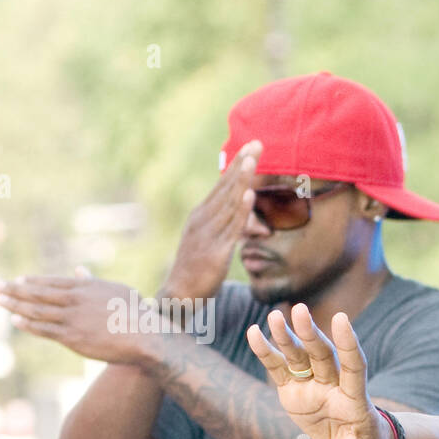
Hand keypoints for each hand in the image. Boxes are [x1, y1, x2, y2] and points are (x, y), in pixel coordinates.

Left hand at [0, 267, 153, 365]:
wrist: (145, 336)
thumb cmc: (136, 313)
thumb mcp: (116, 290)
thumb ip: (93, 282)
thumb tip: (80, 270)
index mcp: (86, 287)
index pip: (51, 282)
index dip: (31, 281)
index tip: (17, 280)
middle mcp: (75, 300)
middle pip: (38, 293)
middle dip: (14, 289)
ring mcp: (73, 319)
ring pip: (37, 310)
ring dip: (15, 304)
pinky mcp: (73, 337)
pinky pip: (44, 329)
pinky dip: (28, 324)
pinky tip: (15, 319)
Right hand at [160, 139, 260, 300]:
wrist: (180, 295)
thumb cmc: (199, 269)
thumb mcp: (217, 243)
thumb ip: (234, 229)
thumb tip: (258, 224)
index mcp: (202, 215)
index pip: (222, 186)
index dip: (237, 166)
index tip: (251, 147)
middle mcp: (203, 219)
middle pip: (226, 187)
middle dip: (242, 164)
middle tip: (257, 143)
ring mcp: (208, 234)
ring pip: (229, 203)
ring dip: (241, 180)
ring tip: (252, 160)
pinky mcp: (215, 252)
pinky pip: (230, 228)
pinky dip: (240, 211)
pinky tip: (248, 195)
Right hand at [246, 303, 405, 438]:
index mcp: (354, 400)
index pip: (354, 367)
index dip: (349, 345)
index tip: (342, 320)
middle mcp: (333, 386)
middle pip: (323, 356)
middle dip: (312, 335)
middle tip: (301, 312)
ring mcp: (312, 385)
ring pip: (300, 355)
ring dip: (289, 337)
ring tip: (276, 317)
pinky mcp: (293, 390)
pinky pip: (279, 368)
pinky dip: (267, 351)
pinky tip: (254, 332)